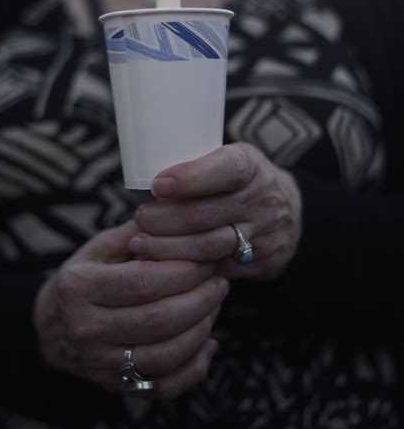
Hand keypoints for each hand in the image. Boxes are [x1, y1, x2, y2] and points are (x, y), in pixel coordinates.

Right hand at [33, 219, 228, 399]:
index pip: (143, 282)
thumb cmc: (86, 275)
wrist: (53, 324)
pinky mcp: (114, 385)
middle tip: (220, 282)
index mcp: (79, 286)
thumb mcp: (101, 247)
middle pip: (158, 320)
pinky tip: (208, 342)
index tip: (209, 259)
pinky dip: (194, 368)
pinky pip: (163, 386)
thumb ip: (139, 232)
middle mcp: (85, 328)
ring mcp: (99, 362)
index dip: (185, 272)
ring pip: (165, 356)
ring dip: (201, 330)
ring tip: (215, 305)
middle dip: (201, 300)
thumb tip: (182, 212)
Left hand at [129, 143, 301, 281]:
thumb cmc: (241, 180)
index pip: (224, 170)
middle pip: (205, 214)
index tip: (157, 186)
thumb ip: (198, 166)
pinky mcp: (259, 263)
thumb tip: (145, 175)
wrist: (289, 213)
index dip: (189, 178)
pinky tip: (161, 263)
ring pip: (208, 246)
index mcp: (251, 166)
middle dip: (164, 219)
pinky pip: (216, 269)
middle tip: (140, 218)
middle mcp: (261, 199)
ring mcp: (263, 234)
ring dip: (168, 247)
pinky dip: (184, 268)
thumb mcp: (229, 159)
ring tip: (140, 243)